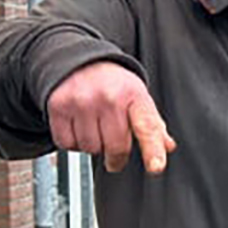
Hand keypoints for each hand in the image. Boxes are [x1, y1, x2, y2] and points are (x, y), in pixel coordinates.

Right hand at [45, 62, 176, 174]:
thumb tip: (167, 146)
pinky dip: (73, 142)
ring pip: (90, 148)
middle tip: (114, 152)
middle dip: (116, 156)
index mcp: (134, 95)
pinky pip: (67, 144)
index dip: (152, 150)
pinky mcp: (59, 106)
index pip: (147, 126)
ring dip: (93, 146)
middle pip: (116, 147)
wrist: (80, 61)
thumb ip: (152, 124)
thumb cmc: (113, 84)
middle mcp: (108, 97)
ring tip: (94, 128)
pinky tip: (78, 127)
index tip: (156, 167)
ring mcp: (82, 101)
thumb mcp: (138, 97)